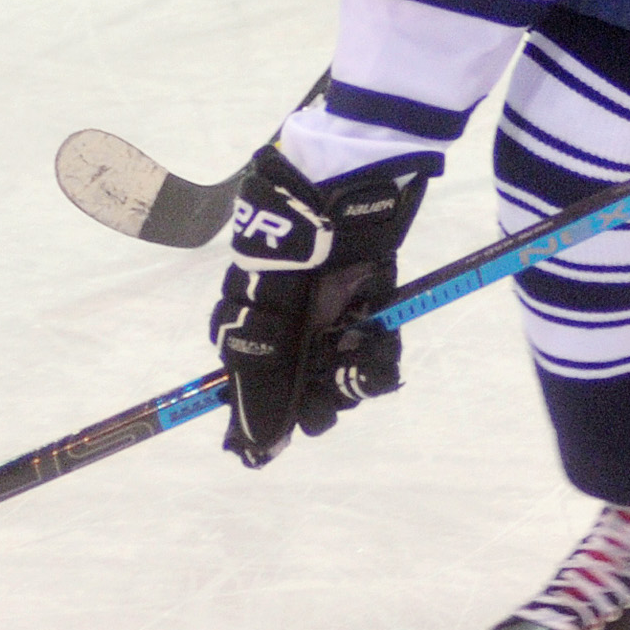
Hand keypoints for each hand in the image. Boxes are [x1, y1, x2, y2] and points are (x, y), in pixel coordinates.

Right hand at [207, 146, 427, 466]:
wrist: (358, 176)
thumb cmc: (301, 226)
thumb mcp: (267, 291)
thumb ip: (261, 364)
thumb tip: (254, 437)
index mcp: (254, 318)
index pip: (249, 385)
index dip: (259, 420)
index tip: (262, 452)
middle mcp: (292, 323)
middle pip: (302, 392)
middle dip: (319, 399)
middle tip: (330, 386)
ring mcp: (333, 317)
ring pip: (342, 379)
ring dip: (354, 376)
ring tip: (360, 348)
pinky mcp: (372, 307)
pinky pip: (376, 354)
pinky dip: (380, 354)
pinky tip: (378, 340)